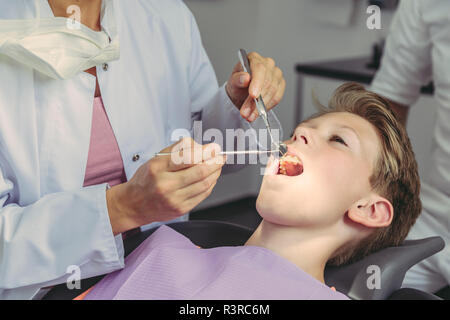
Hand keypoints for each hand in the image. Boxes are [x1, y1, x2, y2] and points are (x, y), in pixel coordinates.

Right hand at [106, 138, 225, 234]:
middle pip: (200, 171)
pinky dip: (210, 184)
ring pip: (204, 184)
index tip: (214, 148)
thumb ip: (178, 150)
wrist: (134, 204)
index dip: (206, 152)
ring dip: (215, 173)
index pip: (187, 158)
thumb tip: (201, 147)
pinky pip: (202, 195)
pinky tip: (211, 178)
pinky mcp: (181, 209)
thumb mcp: (156, 159)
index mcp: (158, 169)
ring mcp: (174, 199)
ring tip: (217, 165)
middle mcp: (166, 185)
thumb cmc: (146, 180)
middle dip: (215, 162)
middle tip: (220, 156)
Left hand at [225, 51, 285, 121]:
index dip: (257, 82)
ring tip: (250, 115)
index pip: (259, 68)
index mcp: (254, 58)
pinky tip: (259, 112)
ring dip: (261, 106)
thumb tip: (245, 78)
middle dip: (256, 100)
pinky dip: (267, 107)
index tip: (253, 95)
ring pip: (272, 91)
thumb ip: (237, 79)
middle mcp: (267, 64)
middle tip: (246, 112)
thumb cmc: (238, 84)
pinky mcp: (281, 84)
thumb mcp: (233, 82)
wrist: (242, 93)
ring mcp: (276, 74)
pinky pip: (277, 97)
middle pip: (266, 82)